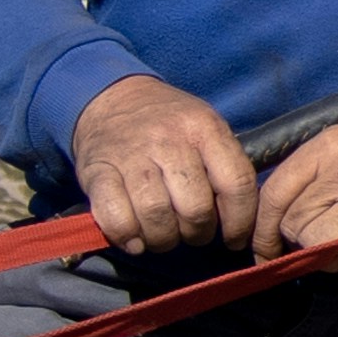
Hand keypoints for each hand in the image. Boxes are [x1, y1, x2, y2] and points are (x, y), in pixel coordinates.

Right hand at [70, 74, 262, 261]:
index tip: (235, 239)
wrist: (112, 97)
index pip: (236, 184)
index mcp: (204, 128)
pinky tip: (134, 239)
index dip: (240, 221)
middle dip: (197, 233)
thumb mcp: (206, 127)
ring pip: (156, 215)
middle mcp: (168, 140)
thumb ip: (224, 165)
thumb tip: (241, 219)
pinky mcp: (96, 171)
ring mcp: (130, 156)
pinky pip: (115, 216)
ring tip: (163, 236)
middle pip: (195, 207)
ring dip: (163, 239)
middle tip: (191, 233)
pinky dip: (126, 236)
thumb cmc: (168, 123)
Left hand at [247, 114, 337, 280]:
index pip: (274, 193)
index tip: (265, 245)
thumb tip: (273, 210)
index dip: (263, 227)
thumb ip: (314, 167)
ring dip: (332, 257)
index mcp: (329, 146)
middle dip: (304, 240)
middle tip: (327, 237)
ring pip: (320, 249)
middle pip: (294, 225)